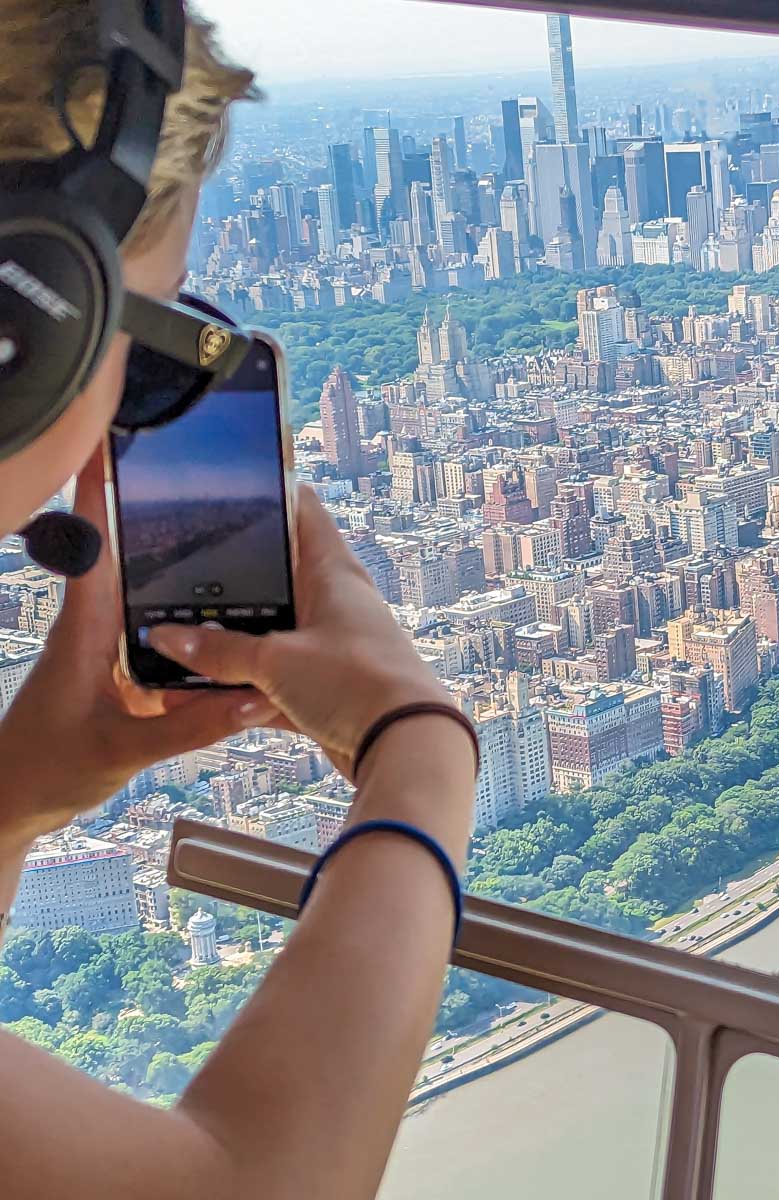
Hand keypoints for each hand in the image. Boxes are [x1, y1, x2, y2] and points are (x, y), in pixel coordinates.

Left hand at [0, 456, 277, 849]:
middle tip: (209, 477)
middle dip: (163, 512)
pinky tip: (234, 638)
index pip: (91, 540)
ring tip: (240, 549)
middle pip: (131, 553)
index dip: (96, 485)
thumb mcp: (121, 751)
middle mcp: (97, 627)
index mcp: (84, 628)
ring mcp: (110, 649)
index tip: (115, 436)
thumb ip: (190, 726)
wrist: (13, 804)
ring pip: (154, 598)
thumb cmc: (44, 770)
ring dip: (187, 575)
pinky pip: (166, 641)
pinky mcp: (123, 673)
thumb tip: (255, 698)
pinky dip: (197, 633)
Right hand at [149, 486, 449, 778]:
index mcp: (332, 572)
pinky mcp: (329, 689)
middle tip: (177, 579)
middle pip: (276, 578)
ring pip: (272, 635)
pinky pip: (276, 683)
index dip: (269, 491)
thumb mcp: (275, 660)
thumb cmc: (355, 683)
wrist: (404, 746)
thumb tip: (165, 638)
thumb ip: (218, 651)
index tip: (230, 484)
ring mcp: (334, 646)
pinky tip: (203, 700)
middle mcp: (336, 602)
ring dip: (231, 647)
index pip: (302, 511)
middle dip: (230, 585)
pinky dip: (244, 692)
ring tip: (178, 647)